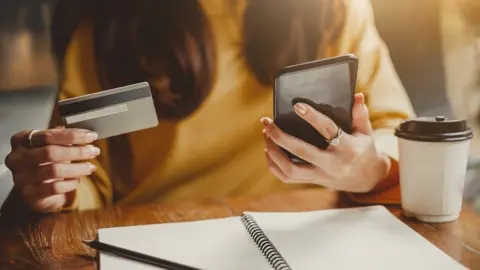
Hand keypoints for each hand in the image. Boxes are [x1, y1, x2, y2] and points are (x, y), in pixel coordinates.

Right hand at [4, 128, 99, 212]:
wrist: (35, 189)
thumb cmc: (45, 162)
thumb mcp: (52, 146)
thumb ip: (64, 138)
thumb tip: (86, 134)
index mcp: (21, 140)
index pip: (47, 135)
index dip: (72, 135)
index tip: (91, 136)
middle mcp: (17, 158)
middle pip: (50, 152)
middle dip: (77, 151)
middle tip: (94, 151)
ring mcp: (21, 178)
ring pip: (54, 170)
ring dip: (77, 168)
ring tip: (90, 167)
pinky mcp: (30, 195)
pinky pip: (55, 187)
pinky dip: (70, 183)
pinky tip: (77, 180)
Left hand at [262, 93, 390, 192]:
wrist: (366, 179)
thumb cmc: (363, 150)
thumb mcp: (366, 133)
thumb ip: (360, 115)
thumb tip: (356, 95)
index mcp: (347, 148)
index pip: (328, 130)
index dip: (312, 117)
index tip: (296, 105)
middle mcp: (332, 164)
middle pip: (301, 152)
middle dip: (280, 136)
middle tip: (267, 122)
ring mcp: (321, 175)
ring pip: (290, 169)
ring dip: (273, 152)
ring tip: (266, 134)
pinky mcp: (312, 181)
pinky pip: (287, 178)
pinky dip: (274, 165)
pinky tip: (268, 150)